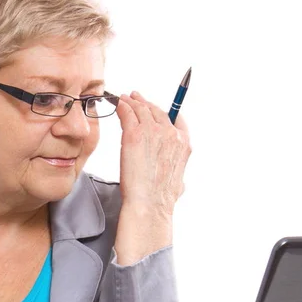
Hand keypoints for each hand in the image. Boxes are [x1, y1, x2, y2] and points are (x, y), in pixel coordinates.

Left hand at [117, 91, 190, 215]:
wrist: (149, 203)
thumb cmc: (161, 199)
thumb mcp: (179, 185)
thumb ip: (178, 176)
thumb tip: (180, 183)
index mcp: (183, 144)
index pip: (176, 118)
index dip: (165, 111)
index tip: (156, 108)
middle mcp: (170, 134)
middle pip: (156, 111)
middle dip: (146, 103)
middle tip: (136, 98)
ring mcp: (153, 132)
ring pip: (141, 109)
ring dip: (132, 102)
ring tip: (125, 98)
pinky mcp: (134, 134)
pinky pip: (128, 114)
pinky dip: (123, 107)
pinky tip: (118, 105)